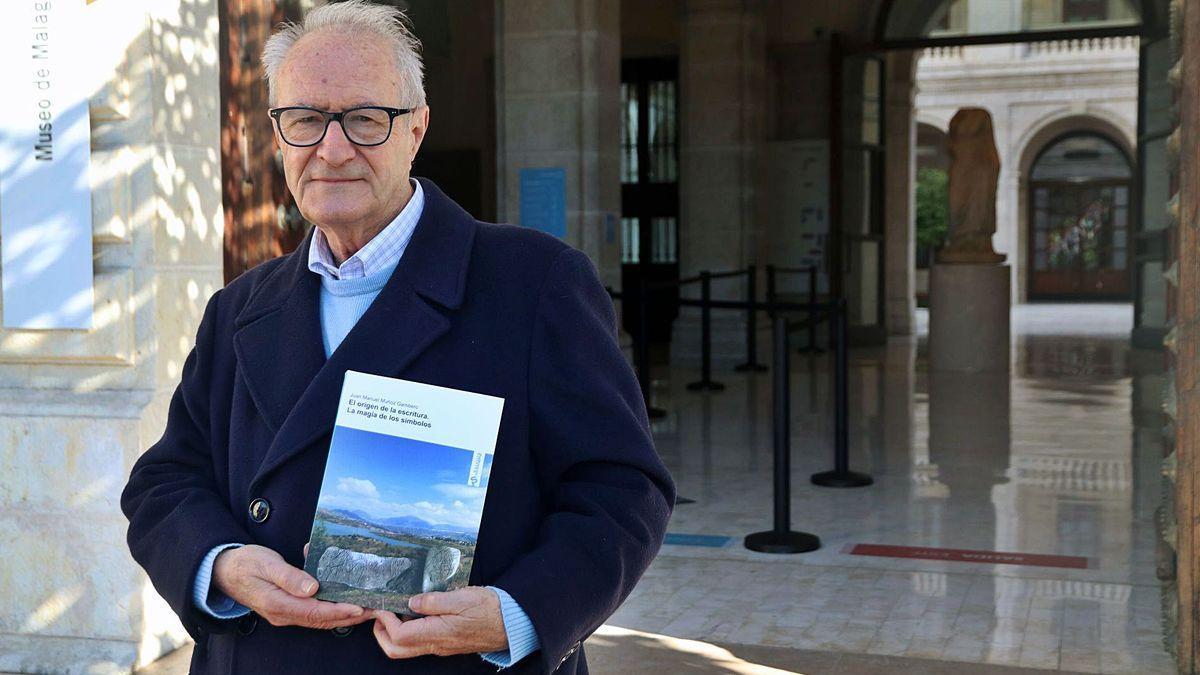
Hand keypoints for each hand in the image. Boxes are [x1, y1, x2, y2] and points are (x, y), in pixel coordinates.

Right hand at [212, 544, 367, 628]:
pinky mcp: (287, 608)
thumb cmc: (245, 563)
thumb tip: (312, 588)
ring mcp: (285, 613)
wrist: (224, 570)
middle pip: (322, 619)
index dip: (339, 610)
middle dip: (349, 616)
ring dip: (344, 614)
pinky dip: (332, 608)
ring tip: (367, 607)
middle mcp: (283, 614)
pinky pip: (313, 612)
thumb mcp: (266, 564)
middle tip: (374, 608)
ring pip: (320, 618)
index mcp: (278, 604)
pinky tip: (346, 599)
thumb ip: (289, 576)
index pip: (315, 612)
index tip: (359, 607)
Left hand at [371, 587, 507, 657]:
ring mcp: (440, 646)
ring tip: (395, 609)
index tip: (383, 605)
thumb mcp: (462, 597)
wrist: (511, 623)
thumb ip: (434, 601)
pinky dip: (408, 630)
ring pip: (406, 648)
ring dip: (393, 632)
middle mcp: (436, 644)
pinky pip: (419, 642)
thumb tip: (411, 602)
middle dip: (381, 633)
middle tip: (381, 613)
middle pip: (396, 650)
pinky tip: (414, 612)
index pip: (399, 635)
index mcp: (437, 633)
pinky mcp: (445, 642)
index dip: (385, 621)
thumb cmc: (490, 609)